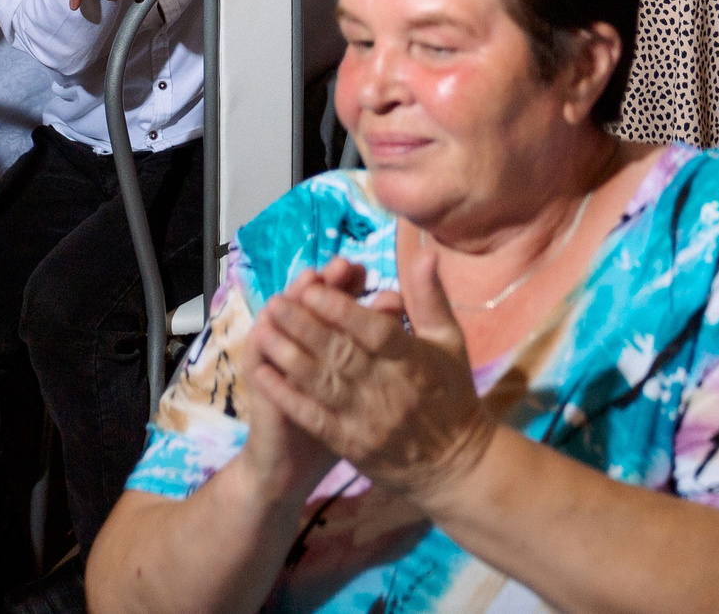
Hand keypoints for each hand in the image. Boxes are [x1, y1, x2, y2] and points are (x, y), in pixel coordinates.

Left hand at [245, 229, 495, 505]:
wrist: (454, 466)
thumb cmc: (452, 394)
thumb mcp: (449, 341)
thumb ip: (430, 297)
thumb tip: (425, 252)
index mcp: (413, 360)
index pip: (374, 331)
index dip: (341, 310)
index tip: (312, 288)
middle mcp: (388, 388)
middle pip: (341, 354)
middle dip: (304, 326)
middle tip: (276, 302)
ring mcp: (367, 420)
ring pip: (322, 384)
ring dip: (289, 356)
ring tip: (263, 330)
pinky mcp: (352, 445)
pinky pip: (314, 418)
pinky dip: (289, 396)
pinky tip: (265, 376)